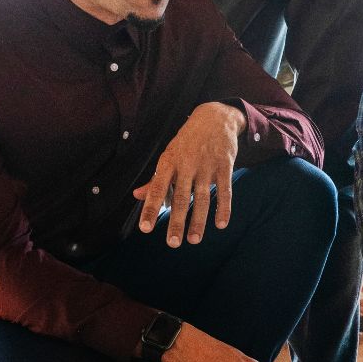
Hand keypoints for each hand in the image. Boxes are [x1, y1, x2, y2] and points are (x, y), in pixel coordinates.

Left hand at [134, 102, 244, 245]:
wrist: (214, 118)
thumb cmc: (188, 141)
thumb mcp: (169, 155)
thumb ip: (156, 179)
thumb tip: (138, 196)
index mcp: (169, 162)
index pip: (157, 188)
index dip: (151, 208)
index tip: (146, 228)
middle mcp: (186, 164)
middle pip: (180, 197)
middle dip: (176, 221)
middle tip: (173, 243)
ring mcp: (207, 165)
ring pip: (202, 197)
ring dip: (198, 220)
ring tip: (194, 240)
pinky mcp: (225, 165)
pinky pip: (224, 190)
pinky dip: (223, 208)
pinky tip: (221, 224)